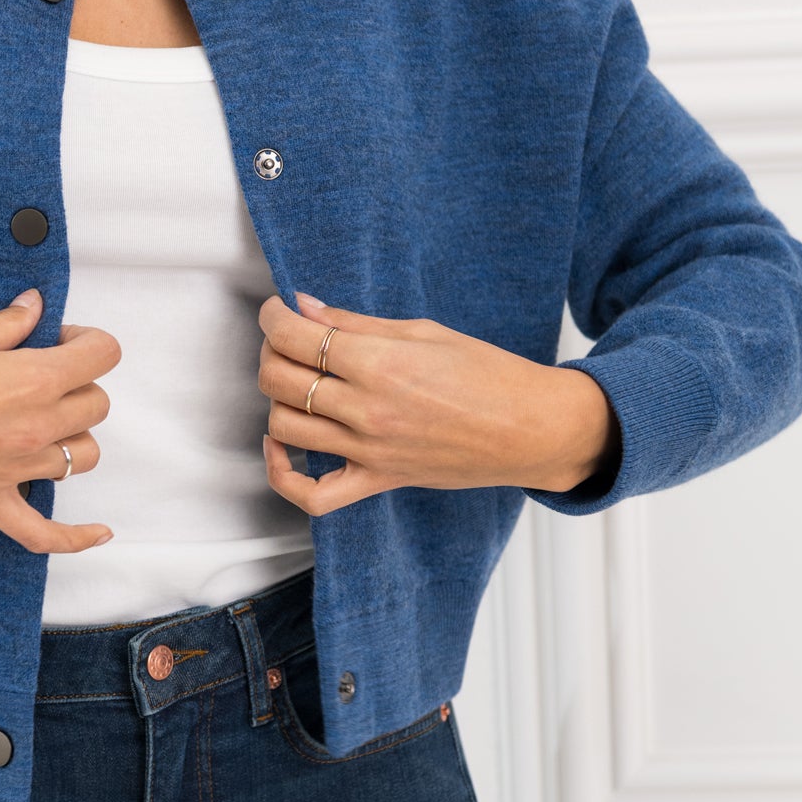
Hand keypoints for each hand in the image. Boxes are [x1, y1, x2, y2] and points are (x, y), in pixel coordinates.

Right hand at [0, 289, 121, 553]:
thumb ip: (7, 323)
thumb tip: (33, 305)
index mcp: (35, 379)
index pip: (102, 354)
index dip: (87, 342)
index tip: (61, 341)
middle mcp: (37, 426)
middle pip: (96, 405)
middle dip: (78, 384)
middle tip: (44, 375)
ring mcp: (18, 468)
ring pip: (83, 457)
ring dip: (73, 437)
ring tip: (46, 423)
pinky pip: (46, 533)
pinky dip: (75, 537)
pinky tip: (99, 533)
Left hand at [257, 292, 616, 516]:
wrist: (530, 428)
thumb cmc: (486, 373)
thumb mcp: (422, 331)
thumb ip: (355, 322)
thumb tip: (304, 306)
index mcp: (380, 364)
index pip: (296, 337)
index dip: (273, 317)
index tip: (277, 311)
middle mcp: (368, 410)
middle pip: (279, 380)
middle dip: (271, 352)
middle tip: (288, 341)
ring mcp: (370, 451)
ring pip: (284, 427)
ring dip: (277, 399)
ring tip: (295, 382)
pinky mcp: (378, 481)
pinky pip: (313, 495)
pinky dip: (283, 474)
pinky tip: (282, 446)